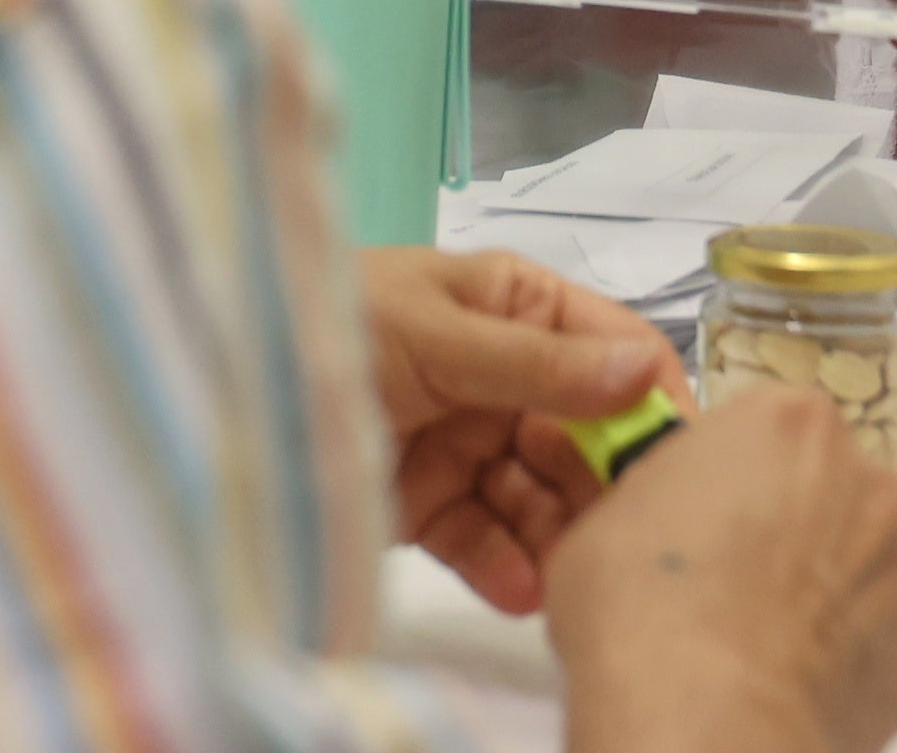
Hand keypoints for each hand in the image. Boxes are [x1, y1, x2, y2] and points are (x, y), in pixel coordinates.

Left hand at [363, 248, 687, 617]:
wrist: (215, 381)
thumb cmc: (331, 321)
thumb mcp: (437, 332)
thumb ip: (537, 363)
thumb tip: (644, 372)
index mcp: (515, 306)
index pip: (614, 348)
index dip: (652, 399)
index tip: (681, 458)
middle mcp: (503, 373)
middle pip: (587, 433)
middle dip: (606, 482)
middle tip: (624, 533)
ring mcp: (467, 440)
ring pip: (542, 494)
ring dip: (561, 533)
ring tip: (572, 574)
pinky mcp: (429, 504)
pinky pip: (487, 538)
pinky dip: (507, 565)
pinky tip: (522, 590)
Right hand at [545, 388, 896, 752]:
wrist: (703, 720)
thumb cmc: (644, 609)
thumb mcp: (605, 519)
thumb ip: (658, 494)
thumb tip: (664, 518)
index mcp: (791, 422)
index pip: (765, 425)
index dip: (728, 472)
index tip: (699, 512)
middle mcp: (864, 480)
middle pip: (823, 487)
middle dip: (784, 523)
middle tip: (725, 576)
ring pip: (857, 562)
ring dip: (818, 587)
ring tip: (754, 637)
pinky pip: (872, 637)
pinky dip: (838, 653)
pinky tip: (785, 678)